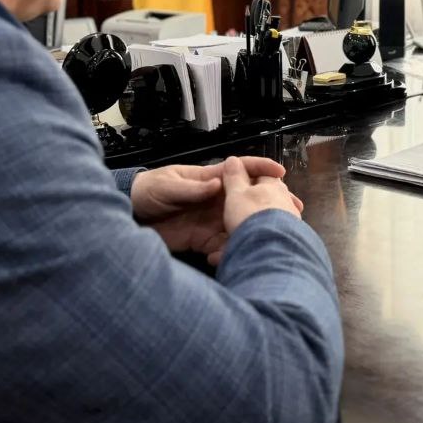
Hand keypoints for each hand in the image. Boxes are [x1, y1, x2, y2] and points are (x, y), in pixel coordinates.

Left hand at [130, 158, 299, 263]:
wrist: (129, 215)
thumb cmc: (148, 191)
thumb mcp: (168, 185)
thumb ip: (192, 188)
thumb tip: (218, 185)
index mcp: (209, 179)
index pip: (240, 170)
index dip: (261, 168)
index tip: (280, 173)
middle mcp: (216, 200)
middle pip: (249, 200)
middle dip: (271, 203)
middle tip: (294, 210)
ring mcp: (211, 220)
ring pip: (241, 224)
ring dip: (257, 229)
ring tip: (278, 236)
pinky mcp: (203, 240)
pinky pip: (224, 246)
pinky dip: (233, 251)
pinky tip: (242, 255)